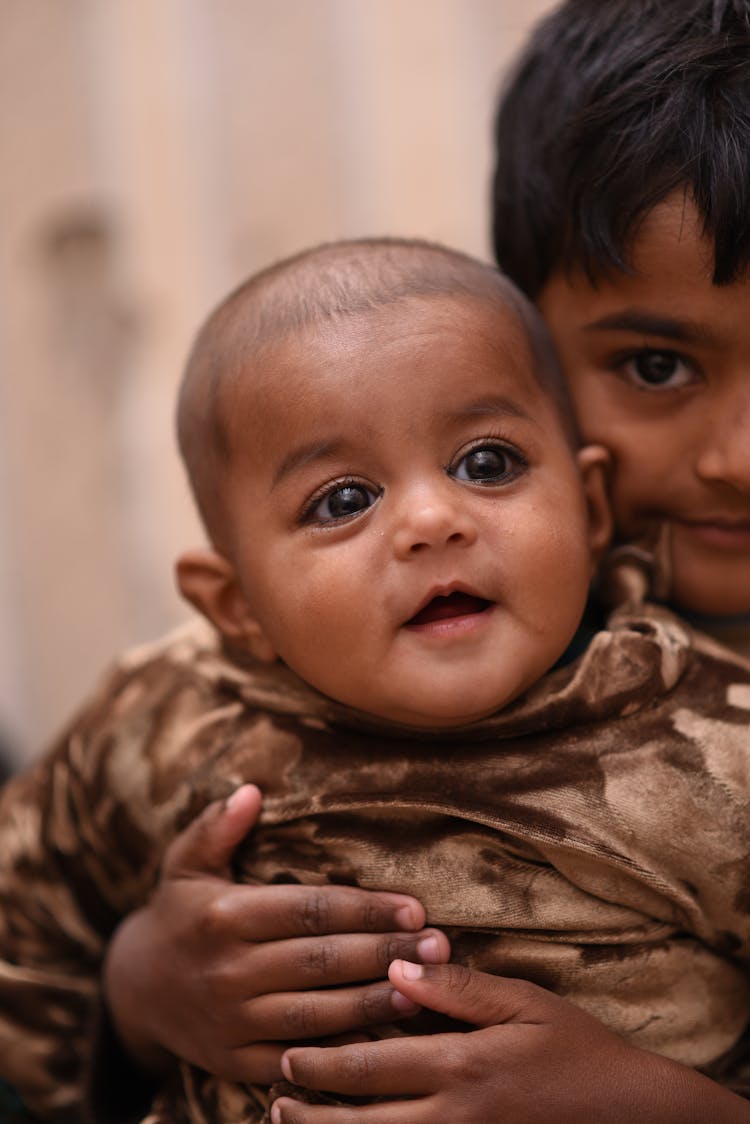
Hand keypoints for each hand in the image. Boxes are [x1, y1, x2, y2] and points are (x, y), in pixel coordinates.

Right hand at [103, 786, 448, 1083]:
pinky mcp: (236, 1061)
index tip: (416, 907)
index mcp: (223, 916)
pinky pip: (298, 1058)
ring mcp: (232, 1021)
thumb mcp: (186, 863)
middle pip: (321, 961)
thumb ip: (217, 827)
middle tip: (440, 946)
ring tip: (425, 991)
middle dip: (384, 952)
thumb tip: (251, 790)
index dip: (365, 909)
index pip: (308, 911)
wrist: (134, 989)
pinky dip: (341, 1053)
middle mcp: (228, 970)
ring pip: (316, 1015)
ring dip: (374, 1004)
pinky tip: (384, 1041)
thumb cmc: (179, 913)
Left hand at [272, 961, 749, 1122]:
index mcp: (461, 1064)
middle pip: (364, 1117)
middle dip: (313, 1107)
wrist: (629, 1114)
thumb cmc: (575, 1048)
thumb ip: (457, 988)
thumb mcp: (524, 1002)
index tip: (291, 1054)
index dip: (325, 1062)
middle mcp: (454, 1115)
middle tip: (276, 1095)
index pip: (373, 1064)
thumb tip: (396, 966)